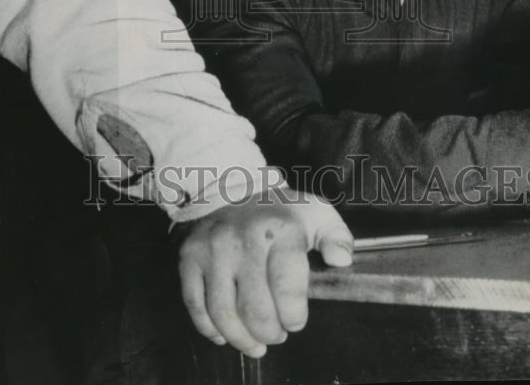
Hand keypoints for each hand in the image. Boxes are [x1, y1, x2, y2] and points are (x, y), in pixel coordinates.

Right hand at [176, 190, 352, 357]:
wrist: (228, 186)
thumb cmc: (277, 210)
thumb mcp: (315, 213)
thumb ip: (336, 237)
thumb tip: (341, 261)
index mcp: (279, 228)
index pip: (286, 285)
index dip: (293, 314)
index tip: (295, 320)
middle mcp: (242, 239)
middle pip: (255, 309)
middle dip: (270, 332)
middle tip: (277, 334)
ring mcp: (212, 250)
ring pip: (224, 314)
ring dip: (242, 339)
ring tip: (255, 343)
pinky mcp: (189, 258)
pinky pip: (197, 307)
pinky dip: (211, 329)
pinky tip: (226, 333)